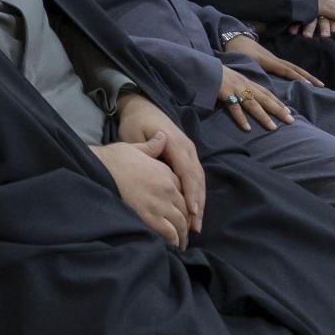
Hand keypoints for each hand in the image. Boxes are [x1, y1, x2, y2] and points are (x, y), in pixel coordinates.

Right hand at [92, 137, 189, 247]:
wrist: (99, 169)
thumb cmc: (113, 159)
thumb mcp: (135, 147)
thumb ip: (152, 147)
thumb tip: (162, 136)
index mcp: (165, 172)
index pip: (183, 191)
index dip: (185, 203)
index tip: (184, 212)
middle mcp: (167, 188)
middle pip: (185, 209)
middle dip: (187, 222)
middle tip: (185, 233)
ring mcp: (160, 203)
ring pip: (180, 223)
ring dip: (182, 235)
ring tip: (180, 243)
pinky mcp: (150, 217)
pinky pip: (170, 232)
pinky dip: (174, 240)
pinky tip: (173, 246)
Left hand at [116, 93, 203, 233]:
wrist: (142, 107)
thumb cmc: (135, 123)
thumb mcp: (134, 134)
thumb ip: (145, 150)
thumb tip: (156, 162)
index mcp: (173, 142)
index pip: (186, 170)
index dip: (190, 192)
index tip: (191, 211)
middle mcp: (187, 147)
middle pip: (196, 178)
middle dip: (198, 203)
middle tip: (195, 227)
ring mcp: (190, 151)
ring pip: (199, 179)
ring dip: (200, 202)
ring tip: (197, 225)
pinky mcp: (188, 156)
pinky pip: (196, 177)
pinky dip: (196, 194)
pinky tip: (194, 212)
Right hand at [217, 68, 294, 131]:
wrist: (204, 67)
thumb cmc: (219, 75)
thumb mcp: (235, 80)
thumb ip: (244, 88)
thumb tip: (253, 100)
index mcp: (248, 82)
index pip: (267, 93)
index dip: (278, 102)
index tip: (289, 111)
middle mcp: (245, 86)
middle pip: (265, 99)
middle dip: (278, 110)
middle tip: (290, 120)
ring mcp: (235, 89)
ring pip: (252, 104)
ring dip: (263, 116)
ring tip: (273, 128)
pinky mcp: (224, 93)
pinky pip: (234, 108)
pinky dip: (241, 118)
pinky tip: (247, 128)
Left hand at [223, 32, 323, 86]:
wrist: (234, 38)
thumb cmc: (235, 51)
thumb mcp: (240, 60)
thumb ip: (247, 70)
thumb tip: (254, 83)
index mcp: (267, 60)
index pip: (285, 69)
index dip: (296, 76)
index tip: (307, 83)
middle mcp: (274, 59)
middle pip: (295, 68)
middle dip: (308, 76)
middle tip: (322, 85)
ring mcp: (275, 59)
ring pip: (294, 67)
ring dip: (306, 75)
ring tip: (318, 84)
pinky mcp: (273, 61)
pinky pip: (289, 68)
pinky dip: (299, 73)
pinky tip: (304, 80)